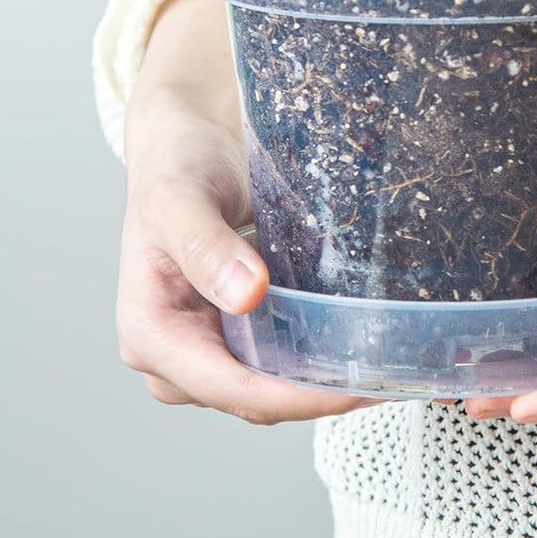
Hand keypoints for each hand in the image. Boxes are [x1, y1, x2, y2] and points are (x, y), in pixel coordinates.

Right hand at [116, 80, 381, 423]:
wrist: (187, 140)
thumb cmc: (174, 164)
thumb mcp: (178, 197)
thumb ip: (205, 245)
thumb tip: (247, 296)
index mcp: (149, 334)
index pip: (228, 387)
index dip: (293, 397)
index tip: (352, 389)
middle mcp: (175, 354)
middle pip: (254, 397)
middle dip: (317, 394)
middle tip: (387, 377)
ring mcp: (206, 346)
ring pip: (270, 385)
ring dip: (321, 379)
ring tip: (384, 363)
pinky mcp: (236, 330)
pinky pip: (279, 356)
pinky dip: (316, 352)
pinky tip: (360, 339)